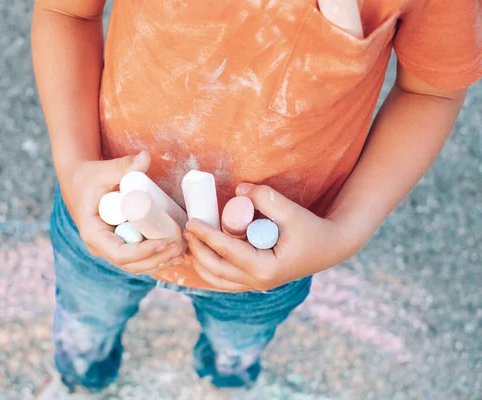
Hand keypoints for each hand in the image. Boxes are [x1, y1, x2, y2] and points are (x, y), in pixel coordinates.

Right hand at [61, 151, 184, 273]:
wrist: (79, 183)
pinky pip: (138, 258)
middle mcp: (100, 246)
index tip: (164, 242)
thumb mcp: (104, 171)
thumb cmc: (90, 177)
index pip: (119, 253)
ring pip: (135, 265)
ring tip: (181, 253)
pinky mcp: (120, 244)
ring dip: (159, 263)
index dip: (142, 252)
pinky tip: (175, 255)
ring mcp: (110, 248)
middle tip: (179, 248)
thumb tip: (146, 156)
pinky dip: (155, 258)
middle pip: (130, 264)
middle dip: (156, 260)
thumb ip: (124, 166)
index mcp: (93, 232)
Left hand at [183, 183, 357, 291]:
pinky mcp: (255, 282)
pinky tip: (200, 255)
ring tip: (189, 243)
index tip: (191, 223)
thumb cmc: (312, 229)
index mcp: (266, 268)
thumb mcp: (292, 211)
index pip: (227, 252)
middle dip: (197, 250)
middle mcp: (259, 282)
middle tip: (186, 230)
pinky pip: (226, 280)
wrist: (330, 247)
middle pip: (216, 270)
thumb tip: (239, 190)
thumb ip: (266, 198)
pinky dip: (210, 269)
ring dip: (200, 263)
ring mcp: (256, 285)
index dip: (206, 237)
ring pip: (218, 280)